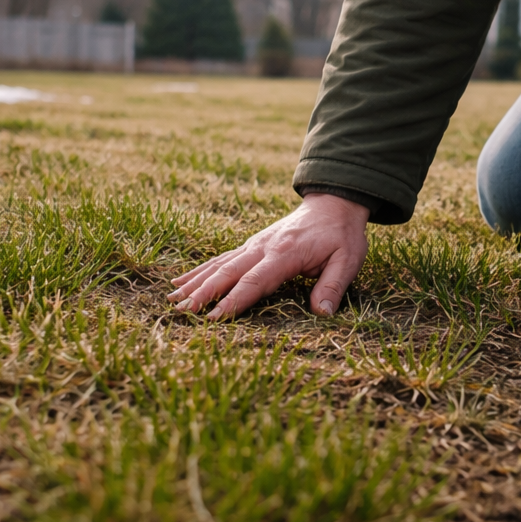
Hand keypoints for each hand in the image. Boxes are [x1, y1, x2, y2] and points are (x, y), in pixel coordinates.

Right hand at [168, 193, 370, 319]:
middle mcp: (263, 247)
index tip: (214, 318)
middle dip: (204, 293)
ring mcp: (254, 244)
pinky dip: (200, 270)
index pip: (255, 281)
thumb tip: (323, 313)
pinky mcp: (251, 245)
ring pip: (219, 264)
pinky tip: (181, 282)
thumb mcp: (348, 259)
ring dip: (195, 282)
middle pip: (228, 272)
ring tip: (172, 299)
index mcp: (285, 254)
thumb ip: (333, 285)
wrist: (333, 203)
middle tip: (183, 312)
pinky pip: (221, 259)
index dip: (233, 301)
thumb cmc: (342, 234)